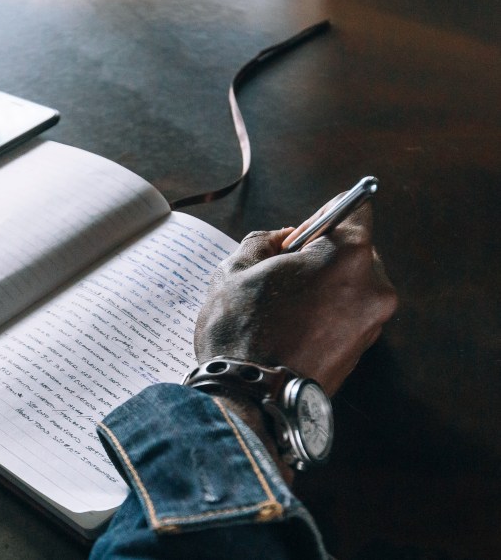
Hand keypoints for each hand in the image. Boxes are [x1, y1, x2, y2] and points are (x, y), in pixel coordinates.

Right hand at [194, 201, 396, 395]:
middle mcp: (373, 287)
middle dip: (321, 254)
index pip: (355, 208)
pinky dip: (326, 312)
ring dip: (323, 285)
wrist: (251, 401)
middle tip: (282, 269)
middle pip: (354, 250)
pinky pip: (348, 314)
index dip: (324, 214)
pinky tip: (291, 327)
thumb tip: (282, 240)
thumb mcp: (234, 269)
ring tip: (282, 305)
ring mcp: (372, 322)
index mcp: (347, 255)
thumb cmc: (240, 331)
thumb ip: (263, 242)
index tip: (300, 232)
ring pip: (351, 284)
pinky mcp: (363, 350)